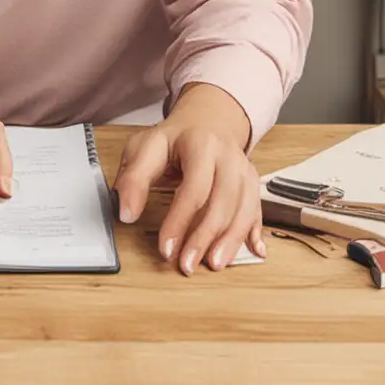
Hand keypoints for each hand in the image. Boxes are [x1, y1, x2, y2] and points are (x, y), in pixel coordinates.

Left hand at [112, 84, 265, 274]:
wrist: (207, 120)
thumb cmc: (174, 138)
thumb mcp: (146, 147)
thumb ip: (133, 178)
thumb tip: (127, 213)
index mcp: (200, 144)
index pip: (193, 188)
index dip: (179, 221)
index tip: (165, 248)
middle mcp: (227, 156)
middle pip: (223, 201)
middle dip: (205, 237)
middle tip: (187, 265)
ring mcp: (244, 169)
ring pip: (244, 208)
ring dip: (230, 240)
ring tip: (214, 264)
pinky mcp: (252, 183)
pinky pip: (258, 210)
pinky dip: (256, 232)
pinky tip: (256, 250)